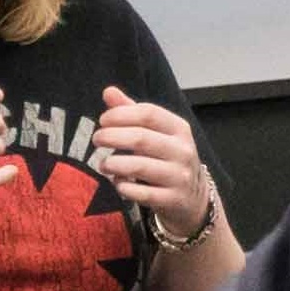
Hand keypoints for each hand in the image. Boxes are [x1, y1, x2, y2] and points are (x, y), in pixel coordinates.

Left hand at [91, 85, 218, 239]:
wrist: (192, 196)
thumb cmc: (167, 158)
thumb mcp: (156, 132)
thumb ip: (132, 112)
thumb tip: (108, 92)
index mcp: (179, 128)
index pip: (148, 113)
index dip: (121, 114)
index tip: (103, 120)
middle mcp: (182, 150)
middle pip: (141, 138)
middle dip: (112, 137)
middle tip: (96, 139)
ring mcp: (179, 176)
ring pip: (140, 167)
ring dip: (114, 163)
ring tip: (102, 163)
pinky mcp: (172, 199)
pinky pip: (143, 193)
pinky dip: (124, 187)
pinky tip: (117, 183)